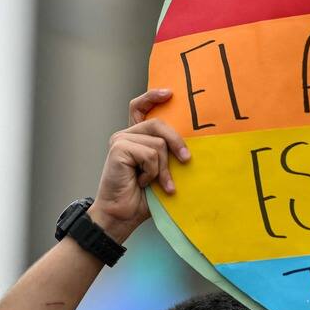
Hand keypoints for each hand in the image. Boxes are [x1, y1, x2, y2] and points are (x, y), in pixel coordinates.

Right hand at [88, 88, 189, 241]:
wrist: (123, 215)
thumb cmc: (143, 197)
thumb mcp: (162, 171)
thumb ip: (168, 154)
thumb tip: (190, 146)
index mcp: (135, 137)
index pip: (139, 107)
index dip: (152, 97)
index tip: (170, 93)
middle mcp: (126, 135)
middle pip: (159, 124)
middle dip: (176, 142)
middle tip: (186, 160)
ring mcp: (120, 140)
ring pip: (158, 143)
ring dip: (163, 169)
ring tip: (157, 183)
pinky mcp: (118, 149)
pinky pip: (150, 155)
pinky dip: (152, 172)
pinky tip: (142, 182)